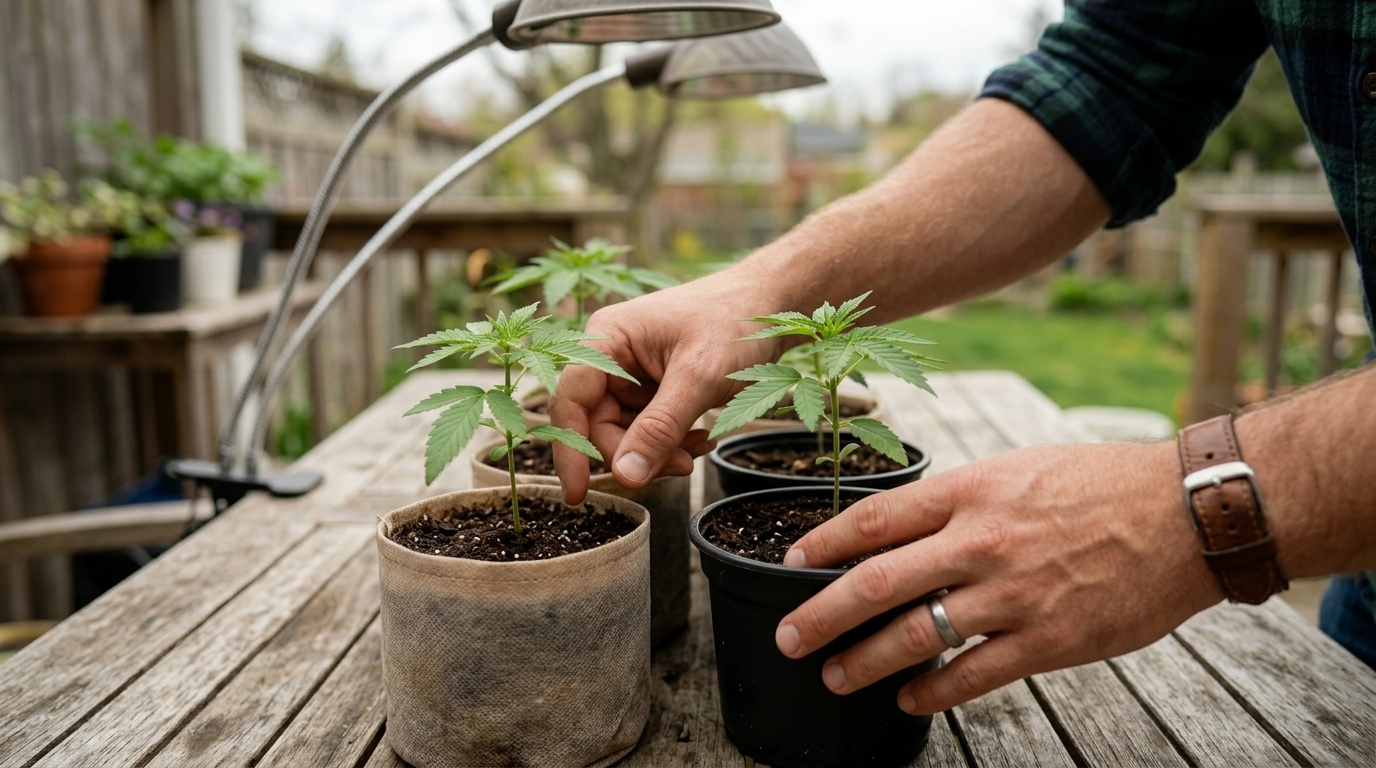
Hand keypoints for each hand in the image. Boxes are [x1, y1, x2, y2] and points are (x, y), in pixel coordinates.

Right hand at [550, 269, 787, 502]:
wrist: (774, 302)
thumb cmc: (737, 322)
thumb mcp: (699, 378)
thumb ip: (660, 428)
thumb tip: (625, 477)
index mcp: (608, 338)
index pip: (571, 401)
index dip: (571, 450)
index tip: (579, 495)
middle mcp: (612, 355)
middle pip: (598, 424)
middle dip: (635, 453)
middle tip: (679, 467)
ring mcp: (633, 372)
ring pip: (625, 432)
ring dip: (659, 451)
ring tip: (697, 448)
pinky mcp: (654, 386)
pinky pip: (648, 428)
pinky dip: (671, 442)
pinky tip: (700, 438)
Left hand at [773, 440, 1222, 713]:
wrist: (1187, 513)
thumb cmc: (1102, 483)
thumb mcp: (1018, 468)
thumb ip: (961, 499)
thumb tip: (904, 528)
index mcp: (970, 490)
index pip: (875, 520)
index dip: (823, 544)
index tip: (790, 565)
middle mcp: (981, 541)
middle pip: (877, 581)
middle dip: (822, 614)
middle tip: (788, 637)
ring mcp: (1013, 594)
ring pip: (916, 635)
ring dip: (866, 661)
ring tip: (836, 676)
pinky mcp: (1048, 640)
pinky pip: (972, 675)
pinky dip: (933, 693)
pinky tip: (909, 701)